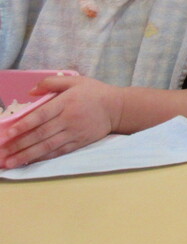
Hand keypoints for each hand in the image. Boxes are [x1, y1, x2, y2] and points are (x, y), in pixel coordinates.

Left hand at [0, 74, 122, 168]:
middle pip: (40, 134)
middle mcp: (69, 119)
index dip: (24, 125)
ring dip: (27, 155)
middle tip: (2, 153)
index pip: (41, 115)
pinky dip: (42, 158)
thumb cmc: (94, 93)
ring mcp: (74, 133)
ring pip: (47, 146)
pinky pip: (58, 152)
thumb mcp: (75, 80)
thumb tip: (30, 92)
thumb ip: (51, 83)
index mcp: (67, 102)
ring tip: (10, 163)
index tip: (8, 133)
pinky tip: (29, 162)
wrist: (118, 108)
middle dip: (19, 144)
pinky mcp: (79, 143)